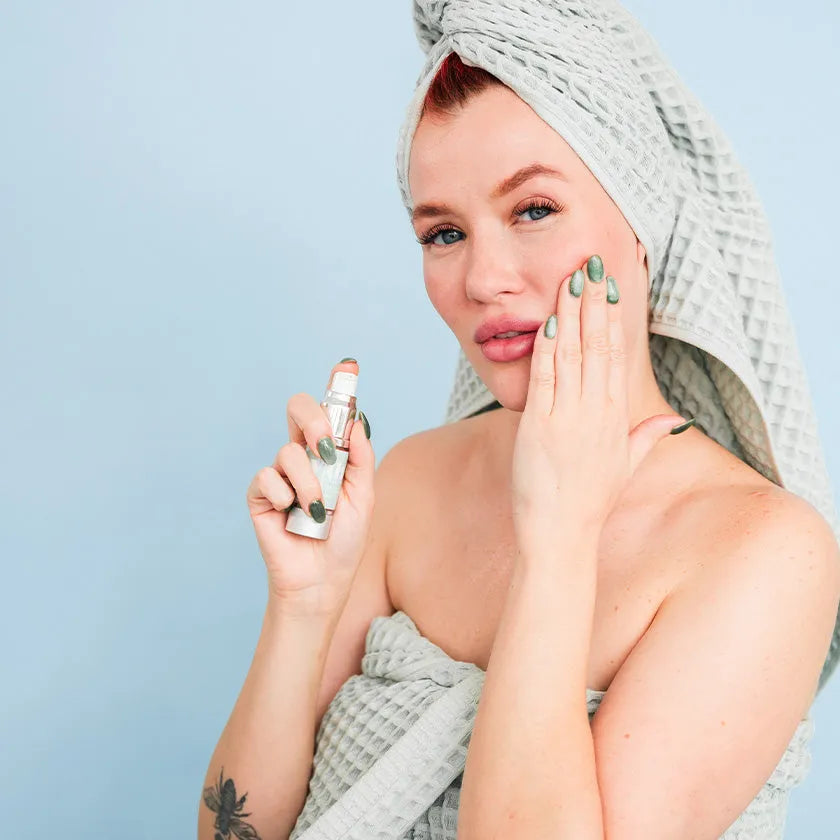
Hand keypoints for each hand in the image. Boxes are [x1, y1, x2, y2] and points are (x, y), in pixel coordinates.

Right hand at [245, 360, 375, 616]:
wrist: (322, 580)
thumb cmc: (344, 540)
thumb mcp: (364, 497)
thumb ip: (360, 459)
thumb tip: (357, 421)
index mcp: (330, 455)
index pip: (330, 414)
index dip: (336, 388)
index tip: (347, 366)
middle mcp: (303, 458)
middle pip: (298, 411)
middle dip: (315, 420)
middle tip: (327, 446)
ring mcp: (280, 475)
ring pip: (289, 451)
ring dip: (310, 482)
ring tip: (318, 509)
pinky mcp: (260, 496)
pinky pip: (267, 477)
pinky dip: (285, 496)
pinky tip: (292, 515)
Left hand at [511, 255, 686, 559]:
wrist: (562, 534)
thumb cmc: (591, 501)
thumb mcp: (627, 466)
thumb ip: (649, 436)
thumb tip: (676, 419)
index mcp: (618, 418)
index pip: (617, 357)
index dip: (614, 319)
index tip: (612, 288)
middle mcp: (597, 413)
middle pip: (598, 347)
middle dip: (595, 303)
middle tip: (592, 265)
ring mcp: (569, 419)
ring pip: (573, 355)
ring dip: (571, 315)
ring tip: (571, 279)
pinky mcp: (539, 427)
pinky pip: (545, 379)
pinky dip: (547, 349)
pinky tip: (548, 322)